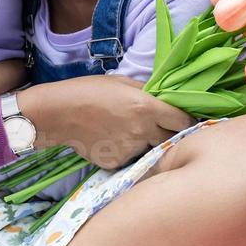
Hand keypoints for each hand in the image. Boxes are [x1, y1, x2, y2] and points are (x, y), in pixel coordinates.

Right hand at [17, 74, 192, 169]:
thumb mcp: (121, 82)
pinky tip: (111, 140)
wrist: (57, 113)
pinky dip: (126, 152)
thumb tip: (166, 100)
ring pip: (150, 150)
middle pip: (171, 139)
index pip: (184, 121)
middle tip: (159, 128)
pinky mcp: (116, 162)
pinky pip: (130, 158)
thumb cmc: (89, 91)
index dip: (187, 122)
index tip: (185, 121)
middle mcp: (143, 131)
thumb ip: (147, 92)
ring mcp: (130, 149)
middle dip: (169, 135)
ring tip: (127, 132)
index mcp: (146, 107)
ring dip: (147, 144)